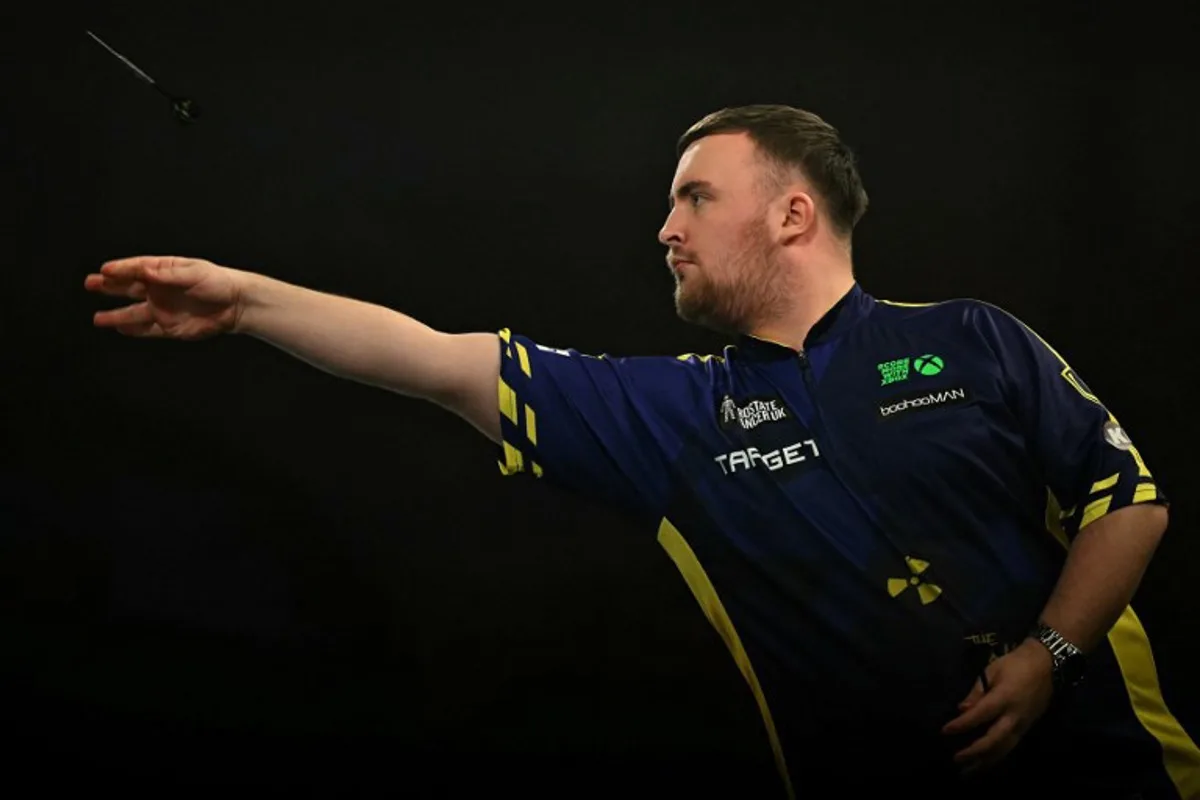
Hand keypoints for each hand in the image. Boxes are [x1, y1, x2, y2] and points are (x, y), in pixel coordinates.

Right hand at [85, 256, 244, 339]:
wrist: (236, 305)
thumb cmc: (218, 282)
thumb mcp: (195, 272)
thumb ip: (168, 274)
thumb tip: (145, 270)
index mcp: (164, 271)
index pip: (137, 269)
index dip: (121, 269)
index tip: (105, 270)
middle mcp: (159, 290)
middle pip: (129, 288)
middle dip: (109, 286)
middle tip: (90, 284)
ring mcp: (163, 309)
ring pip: (134, 313)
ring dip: (116, 316)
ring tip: (98, 319)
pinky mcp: (170, 327)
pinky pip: (148, 330)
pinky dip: (134, 331)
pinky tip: (120, 329)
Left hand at [941, 638, 1053, 774]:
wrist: (1047, 665)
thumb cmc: (1015, 664)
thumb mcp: (992, 670)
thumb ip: (977, 691)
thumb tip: (962, 709)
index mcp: (1004, 698)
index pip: (980, 715)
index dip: (962, 725)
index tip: (945, 731)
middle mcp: (1014, 716)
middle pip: (994, 740)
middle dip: (974, 752)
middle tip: (956, 759)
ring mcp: (1023, 724)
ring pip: (1004, 749)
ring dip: (985, 761)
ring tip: (968, 772)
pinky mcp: (1027, 728)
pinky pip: (1010, 746)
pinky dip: (997, 756)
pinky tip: (985, 763)